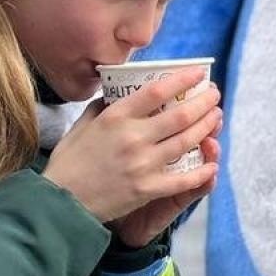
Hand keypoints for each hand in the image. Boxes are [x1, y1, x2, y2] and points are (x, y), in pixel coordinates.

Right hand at [43, 67, 222, 224]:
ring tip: (216, 117)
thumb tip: (116, 92)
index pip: (157, 91)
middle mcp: (133, 137)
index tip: (198, 72)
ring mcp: (142, 163)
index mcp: (116, 117)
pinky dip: (201, 172)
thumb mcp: (82, 125)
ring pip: (186, 141)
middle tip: (215, 94)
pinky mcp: (147, 188)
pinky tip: (212, 165)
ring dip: (207, 127)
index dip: (182, 80)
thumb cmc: (69, 162)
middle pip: (180, 114)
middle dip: (204, 102)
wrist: (59, 203)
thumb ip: (102, 107)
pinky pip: (182, 179)